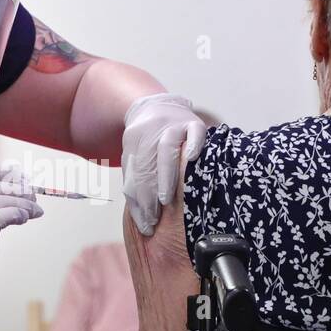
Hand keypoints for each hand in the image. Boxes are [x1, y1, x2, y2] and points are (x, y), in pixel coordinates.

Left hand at [121, 93, 206, 235]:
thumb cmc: (148, 141)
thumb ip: (135, 184)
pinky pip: (196, 132)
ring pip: (167, 149)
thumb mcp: (134, 157)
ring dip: (165, 176)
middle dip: (149, 195)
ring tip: (165, 199)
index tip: (145, 225)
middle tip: (153, 219)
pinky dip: (194, 145)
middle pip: (148, 165)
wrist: (159, 106)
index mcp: (134, 138)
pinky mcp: (194, 122)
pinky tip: (192, 159)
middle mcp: (153, 130)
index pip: (135, 175)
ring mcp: (174, 125)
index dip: (139, 202)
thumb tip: (142, 219)